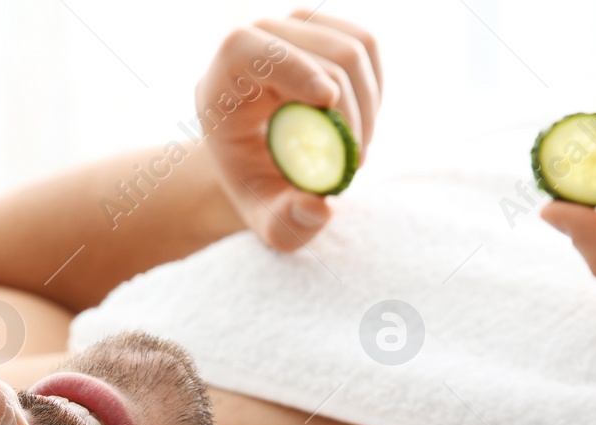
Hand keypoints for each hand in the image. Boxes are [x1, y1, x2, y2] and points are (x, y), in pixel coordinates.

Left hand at [195, 11, 381, 251]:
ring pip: (352, 47)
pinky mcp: (323, 29)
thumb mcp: (267, 220)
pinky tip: (361, 124)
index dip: (290, 65)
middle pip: (318, 51)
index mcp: (221, 84)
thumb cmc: (258, 190)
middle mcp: (253, 43)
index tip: (327, 102)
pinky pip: (366, 46)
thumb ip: (287, 223)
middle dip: (350, 112)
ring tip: (355, 149)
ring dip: (368, 105)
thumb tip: (319, 206)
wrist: (260, 162)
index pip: (245, 48)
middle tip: (354, 163)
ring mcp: (290, 29)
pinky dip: (375, 90)